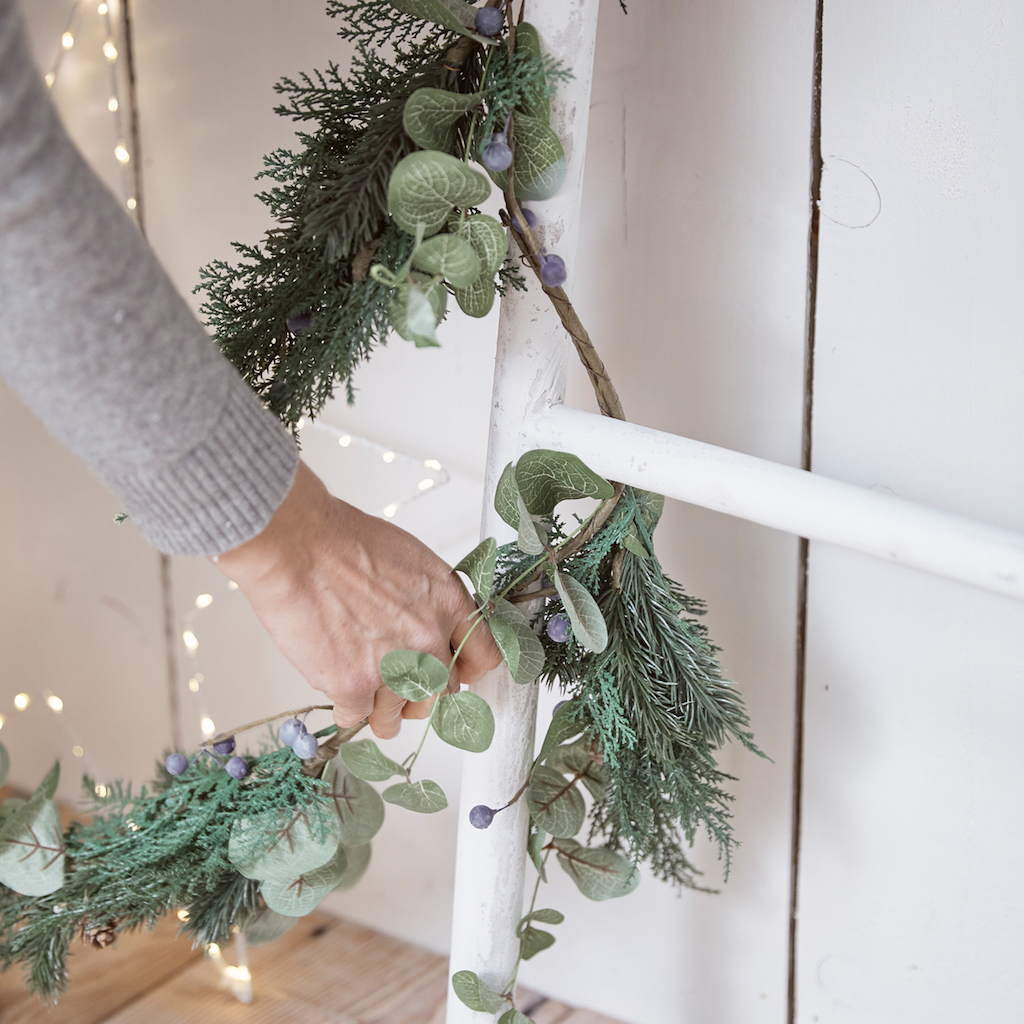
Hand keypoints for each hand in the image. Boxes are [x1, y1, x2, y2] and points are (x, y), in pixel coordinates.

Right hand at [212, 461, 501, 738]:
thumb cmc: (343, 541)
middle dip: (421, 693)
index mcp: (448, 603)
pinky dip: (345, 708)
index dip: (467, 670)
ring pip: (399, 716)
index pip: (484, 657)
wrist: (295, 544)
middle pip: (443, 694)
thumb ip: (430, 603)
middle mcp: (428, 639)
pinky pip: (356, 718)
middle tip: (400, 685)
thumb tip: (432, 631)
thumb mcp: (411, 561)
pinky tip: (338, 689)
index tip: (454, 674)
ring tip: (368, 697)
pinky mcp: (352, 686)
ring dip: (383, 711)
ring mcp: (393, 667)